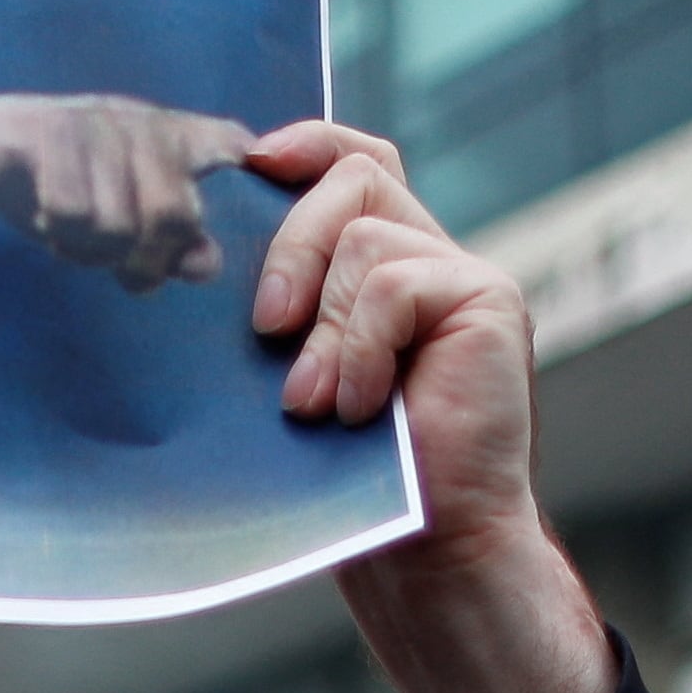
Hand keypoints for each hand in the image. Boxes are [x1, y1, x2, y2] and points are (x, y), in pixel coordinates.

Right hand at [0, 94, 263, 292]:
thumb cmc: (50, 183)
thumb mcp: (116, 216)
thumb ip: (165, 242)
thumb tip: (207, 266)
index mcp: (164, 135)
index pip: (230, 144)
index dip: (245, 176)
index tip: (219, 223)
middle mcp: (134, 122)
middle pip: (174, 214)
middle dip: (145, 258)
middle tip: (119, 270)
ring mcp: (87, 125)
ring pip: (117, 224)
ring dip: (89, 251)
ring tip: (69, 241)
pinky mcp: (38, 135)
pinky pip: (66, 212)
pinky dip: (53, 234)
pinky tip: (41, 224)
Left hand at [245, 121, 610, 692]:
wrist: (425, 548)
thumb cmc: (347, 478)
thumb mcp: (295, 375)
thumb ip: (283, 311)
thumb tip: (201, 251)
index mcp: (385, 267)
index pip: (357, 161)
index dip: (308, 144)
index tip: (252, 161)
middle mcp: (431, 258)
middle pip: (354, 179)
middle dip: (291, 245)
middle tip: (264, 328)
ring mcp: (465, 278)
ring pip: (366, 236)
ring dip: (324, 325)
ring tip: (316, 402)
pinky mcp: (490, 301)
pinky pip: (397, 282)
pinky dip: (361, 345)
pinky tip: (358, 406)